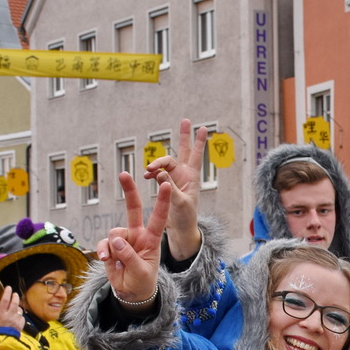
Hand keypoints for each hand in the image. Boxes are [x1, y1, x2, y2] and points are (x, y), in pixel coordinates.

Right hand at [0, 287, 25, 331]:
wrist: (3, 342)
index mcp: (1, 314)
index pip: (4, 301)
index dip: (7, 293)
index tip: (8, 287)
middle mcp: (9, 315)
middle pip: (14, 303)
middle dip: (15, 297)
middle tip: (15, 294)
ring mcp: (16, 320)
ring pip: (19, 310)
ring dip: (18, 307)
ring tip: (15, 308)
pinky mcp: (21, 324)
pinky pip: (22, 317)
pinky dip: (20, 316)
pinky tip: (17, 318)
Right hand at [97, 172, 171, 308]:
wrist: (131, 292)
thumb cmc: (142, 281)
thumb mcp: (141, 271)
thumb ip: (129, 256)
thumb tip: (116, 240)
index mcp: (151, 239)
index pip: (158, 217)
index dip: (162, 201)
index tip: (166, 184)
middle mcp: (137, 235)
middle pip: (133, 209)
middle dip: (129, 191)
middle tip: (124, 173)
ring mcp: (123, 239)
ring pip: (114, 233)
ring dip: (113, 248)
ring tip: (118, 263)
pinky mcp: (110, 247)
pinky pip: (103, 244)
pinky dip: (103, 251)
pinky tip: (106, 260)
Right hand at [145, 119, 209, 262]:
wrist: (180, 229)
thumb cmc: (185, 217)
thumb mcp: (180, 203)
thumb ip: (170, 188)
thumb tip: (160, 173)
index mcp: (192, 177)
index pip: (196, 156)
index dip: (198, 142)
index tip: (202, 128)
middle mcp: (184, 174)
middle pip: (183, 151)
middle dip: (184, 136)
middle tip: (187, 120)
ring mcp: (174, 178)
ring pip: (165, 163)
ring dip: (156, 163)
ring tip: (148, 170)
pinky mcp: (165, 184)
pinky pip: (157, 173)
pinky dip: (151, 173)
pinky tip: (146, 175)